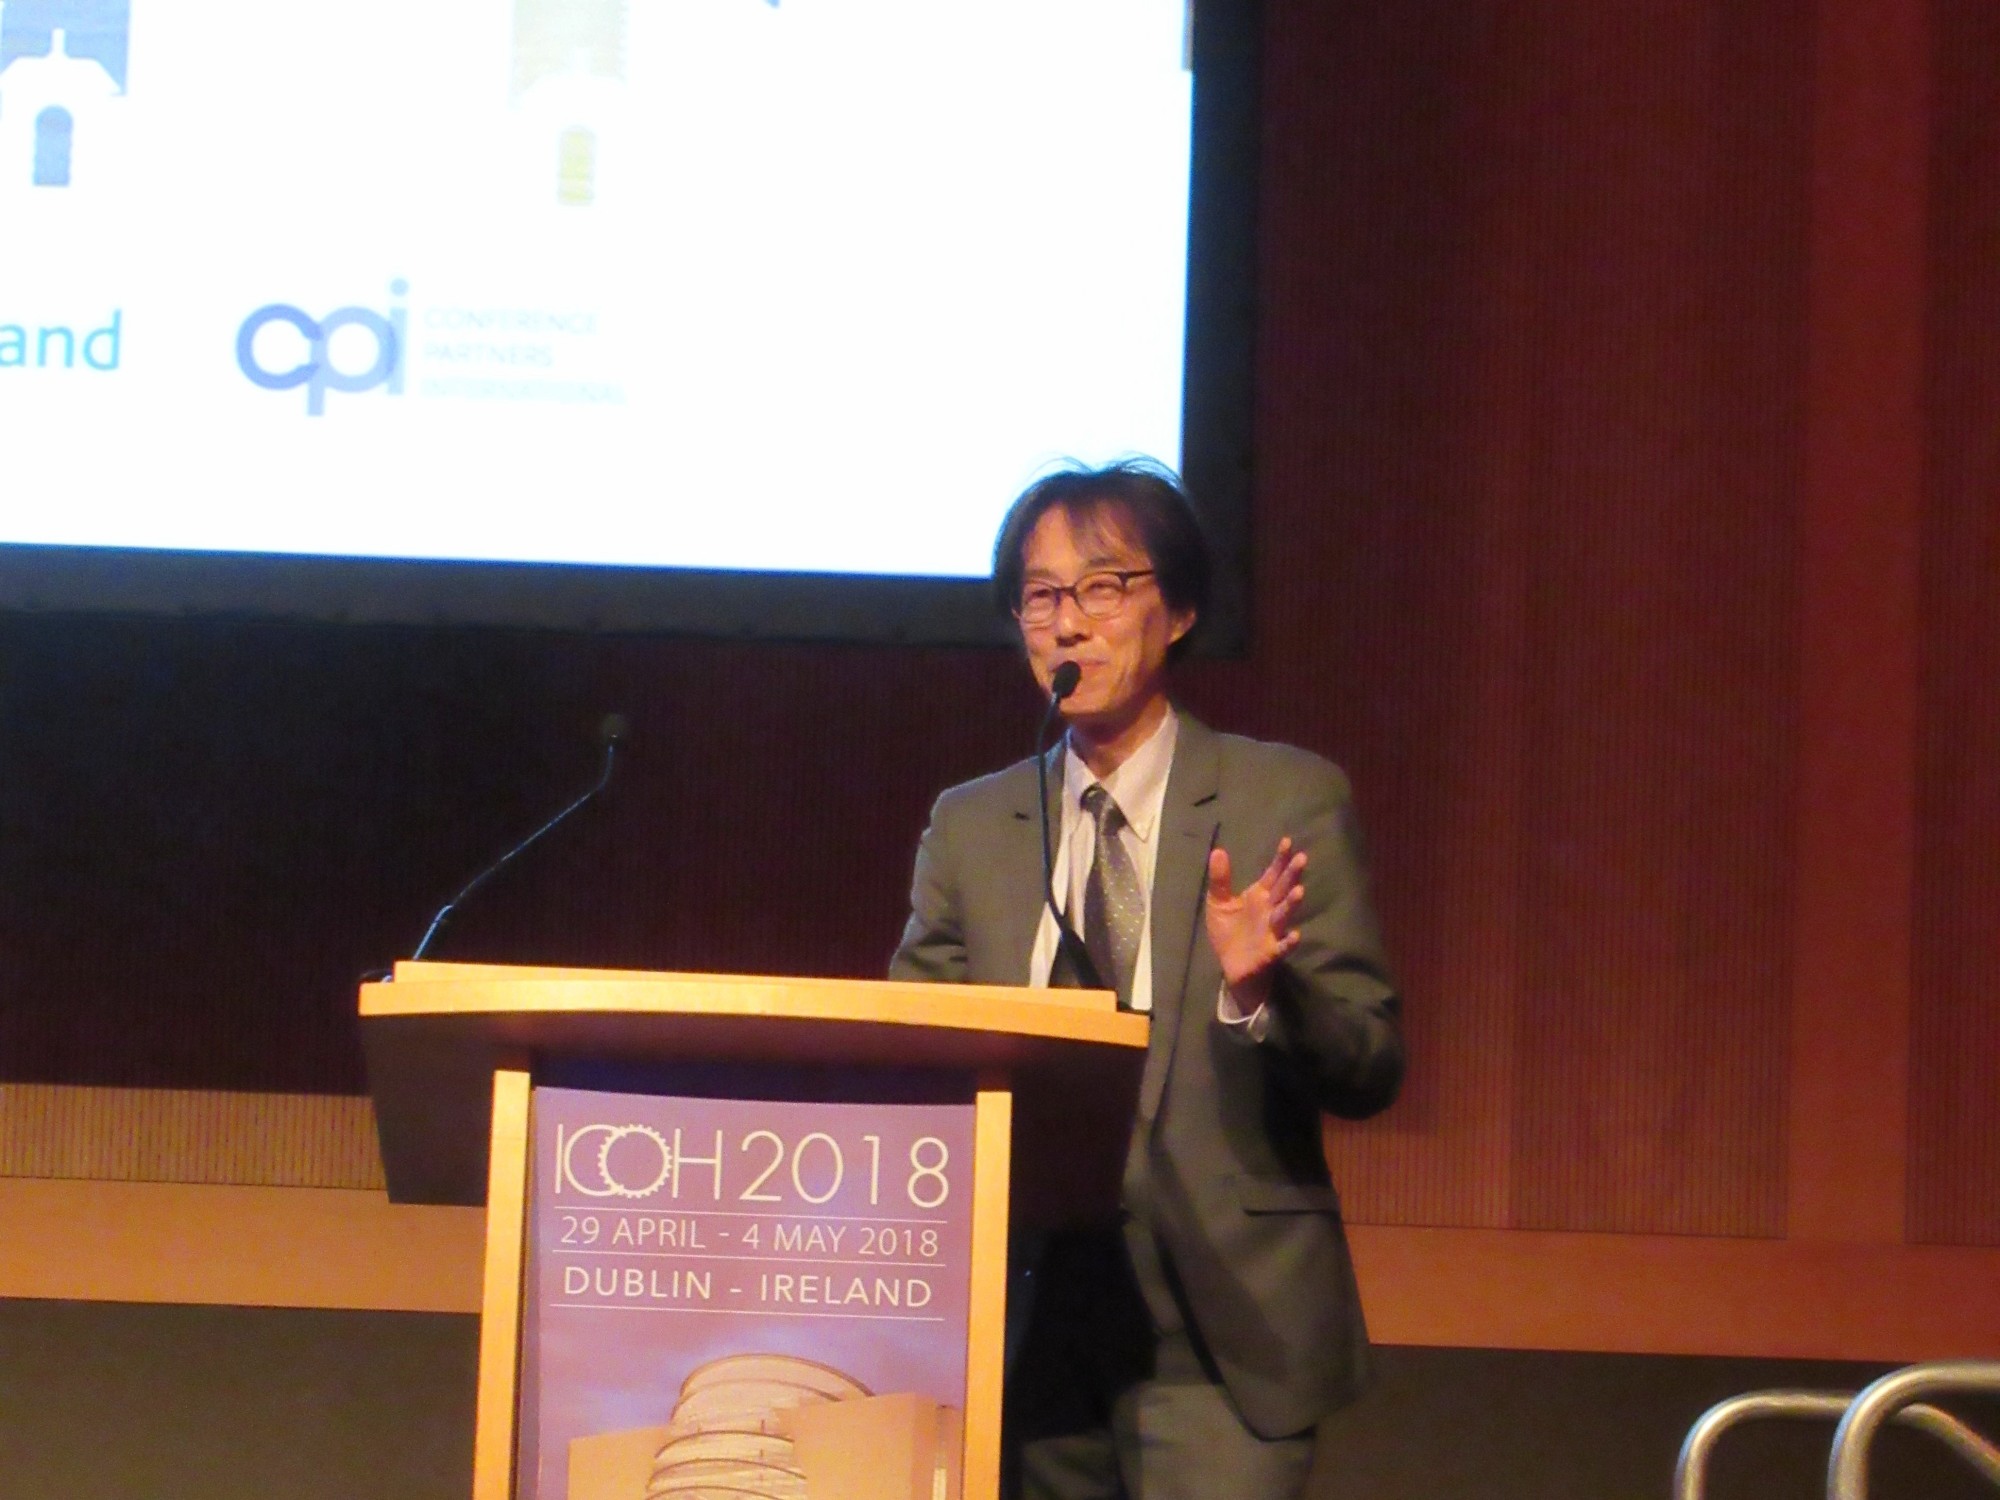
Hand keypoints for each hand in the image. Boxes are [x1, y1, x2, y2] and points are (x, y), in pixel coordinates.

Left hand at [1204, 838, 1306, 998]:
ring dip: (1291, 904)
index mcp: (1258, 897)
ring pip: (1283, 915)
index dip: (1279, 859)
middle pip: (1282, 890)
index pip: (1272, 874)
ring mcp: (1271, 930)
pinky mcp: (1270, 952)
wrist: (1231, 966)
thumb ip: (1220, 879)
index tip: (1288, 841)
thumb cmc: (1229, 932)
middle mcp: (1269, 911)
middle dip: (1291, 875)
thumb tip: (1217, 850)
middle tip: (1302, 858)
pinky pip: (1281, 946)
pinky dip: (1289, 942)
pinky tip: (1296, 935)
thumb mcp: (1218, 903)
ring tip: (1300, 890)